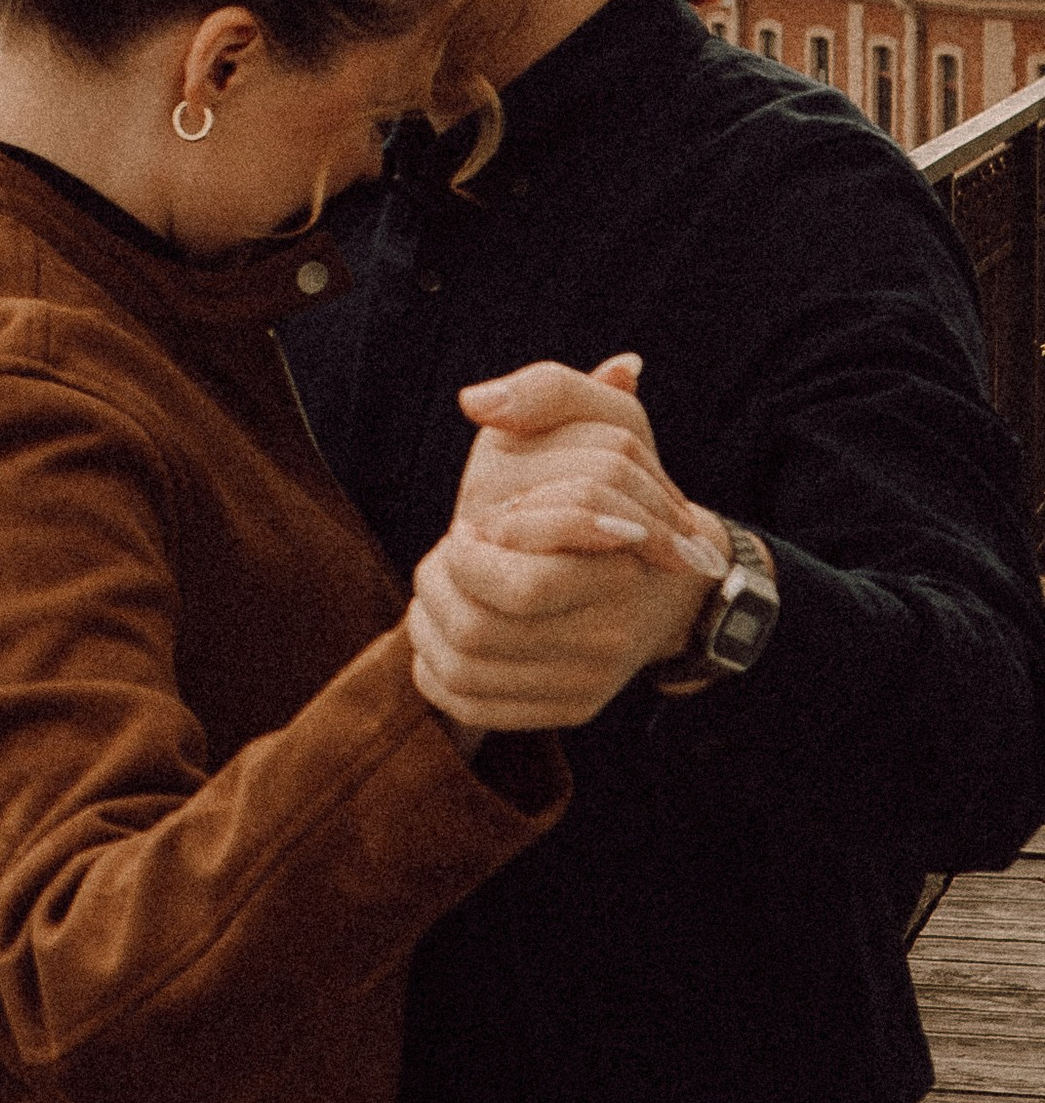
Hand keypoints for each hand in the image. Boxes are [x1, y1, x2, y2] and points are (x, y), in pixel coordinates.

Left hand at [413, 354, 726, 730]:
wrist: (675, 582)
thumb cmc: (628, 490)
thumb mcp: (607, 424)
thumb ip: (549, 392)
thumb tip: (476, 403)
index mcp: (619, 570)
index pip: (523, 585)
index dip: (471, 555)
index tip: (470, 525)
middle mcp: (610, 637)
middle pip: (479, 633)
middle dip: (439, 586)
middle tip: (446, 554)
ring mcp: (590, 682)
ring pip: (465, 671)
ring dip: (427, 623)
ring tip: (439, 584)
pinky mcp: (570, 711)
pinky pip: (472, 705)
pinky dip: (434, 671)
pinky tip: (438, 630)